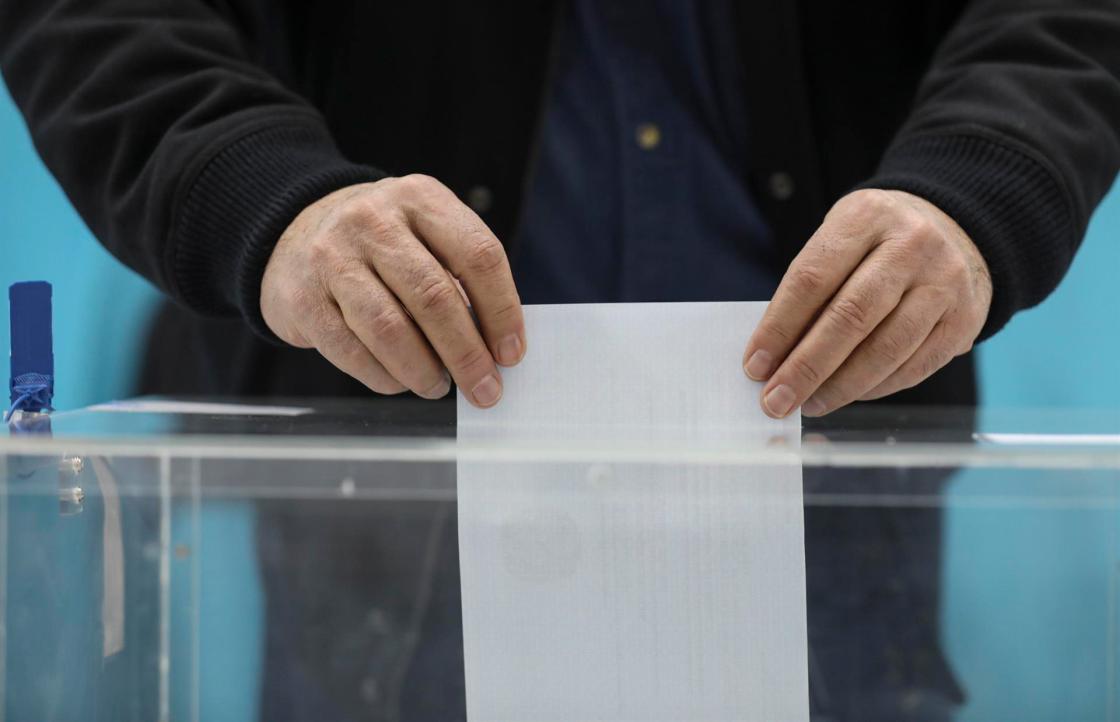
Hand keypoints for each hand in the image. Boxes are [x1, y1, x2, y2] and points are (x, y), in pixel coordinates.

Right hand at [260, 175, 525, 407]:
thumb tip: (496, 349)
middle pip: (435, 296)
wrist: (297, 229)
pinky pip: (351, 350)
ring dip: (423, 371)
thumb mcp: (426, 235)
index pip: (478, 255)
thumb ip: (461, 279)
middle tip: (484, 388)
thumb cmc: (383, 244)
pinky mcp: (303, 297)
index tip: (511, 354)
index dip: (502, 311)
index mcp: (421, 198)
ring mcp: (332, 256)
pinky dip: (383, 377)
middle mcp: (374, 220)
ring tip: (438, 386)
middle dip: (467, 354)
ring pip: (390, 328)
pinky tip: (399, 382)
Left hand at [743, 189, 991, 417]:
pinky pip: (914, 366)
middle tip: (776, 400)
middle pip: (850, 317)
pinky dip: (875, 387)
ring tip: (809, 403)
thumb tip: (774, 357)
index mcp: (866, 216)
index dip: (779, 328)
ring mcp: (945, 282)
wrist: (956, 229)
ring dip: (840, 386)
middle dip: (806, 367)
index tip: (754, 366)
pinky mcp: (965, 319)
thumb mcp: (841, 240)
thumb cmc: (876, 244)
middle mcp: (912, 244)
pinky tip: (848, 394)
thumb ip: (810, 289)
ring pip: (886, 348)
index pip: (812, 279)